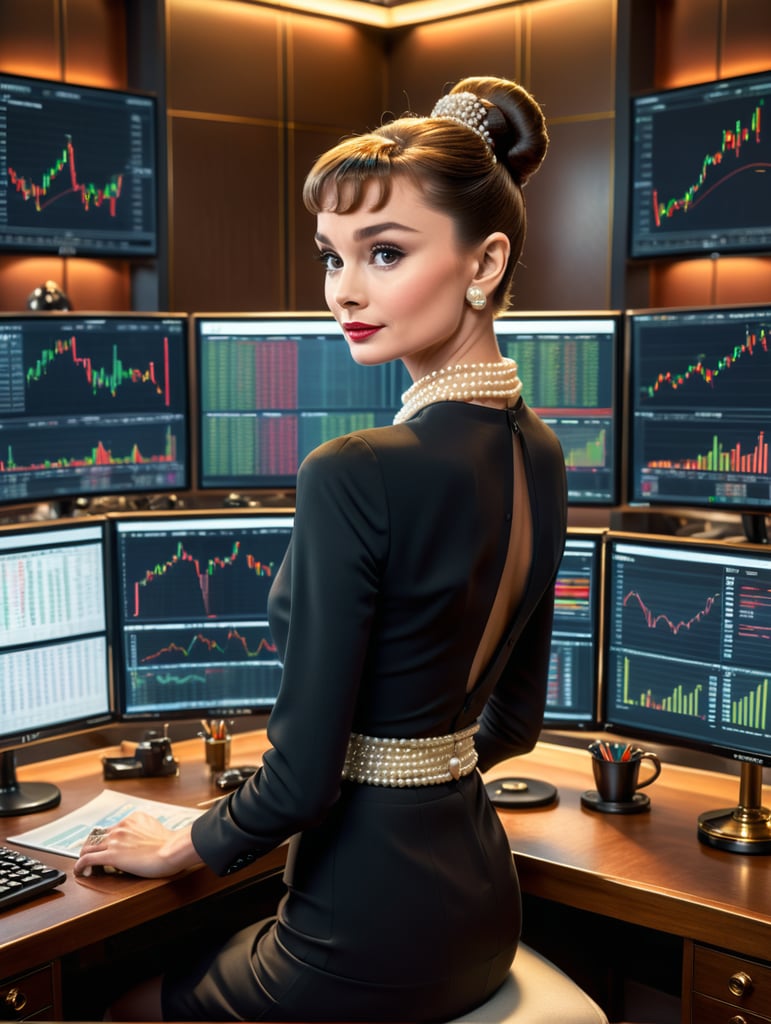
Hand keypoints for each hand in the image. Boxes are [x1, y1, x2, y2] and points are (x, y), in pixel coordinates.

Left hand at [73, 811, 200, 878]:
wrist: (172, 850)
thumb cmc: (170, 844)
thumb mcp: (156, 828)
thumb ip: (145, 830)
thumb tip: (143, 837)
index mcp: (132, 819)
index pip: (112, 828)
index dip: (105, 839)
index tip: (105, 846)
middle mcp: (121, 827)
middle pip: (97, 836)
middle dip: (91, 846)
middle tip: (90, 856)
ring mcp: (115, 840)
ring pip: (88, 847)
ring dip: (83, 856)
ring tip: (83, 865)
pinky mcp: (112, 855)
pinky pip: (87, 859)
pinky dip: (80, 865)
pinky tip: (79, 871)